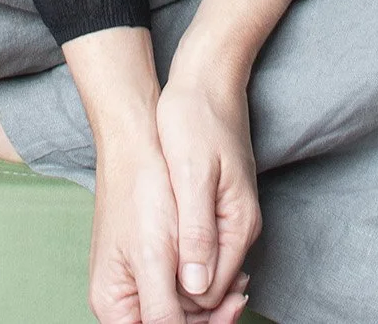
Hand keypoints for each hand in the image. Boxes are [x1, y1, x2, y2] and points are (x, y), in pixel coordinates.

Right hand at [87, 140, 250, 323]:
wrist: (139, 142)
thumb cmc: (140, 191)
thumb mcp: (154, 255)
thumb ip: (164, 306)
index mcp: (114, 304)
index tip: (228, 314)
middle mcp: (122, 299)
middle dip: (208, 317)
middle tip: (240, 299)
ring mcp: (138, 280)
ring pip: (181, 309)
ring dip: (211, 301)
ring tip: (240, 284)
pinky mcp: (153, 262)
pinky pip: (182, 286)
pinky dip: (206, 282)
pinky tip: (229, 275)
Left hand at [155, 63, 261, 318]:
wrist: (205, 77)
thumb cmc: (195, 118)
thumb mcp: (192, 173)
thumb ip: (197, 231)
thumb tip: (196, 287)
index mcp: (238, 224)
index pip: (211, 292)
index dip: (179, 305)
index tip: (145, 303)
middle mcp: (240, 228)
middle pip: (211, 289)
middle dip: (180, 301)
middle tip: (137, 298)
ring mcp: (231, 218)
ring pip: (205, 272)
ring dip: (177, 282)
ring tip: (141, 284)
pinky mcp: (217, 207)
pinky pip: (201, 250)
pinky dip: (180, 259)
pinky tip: (156, 256)